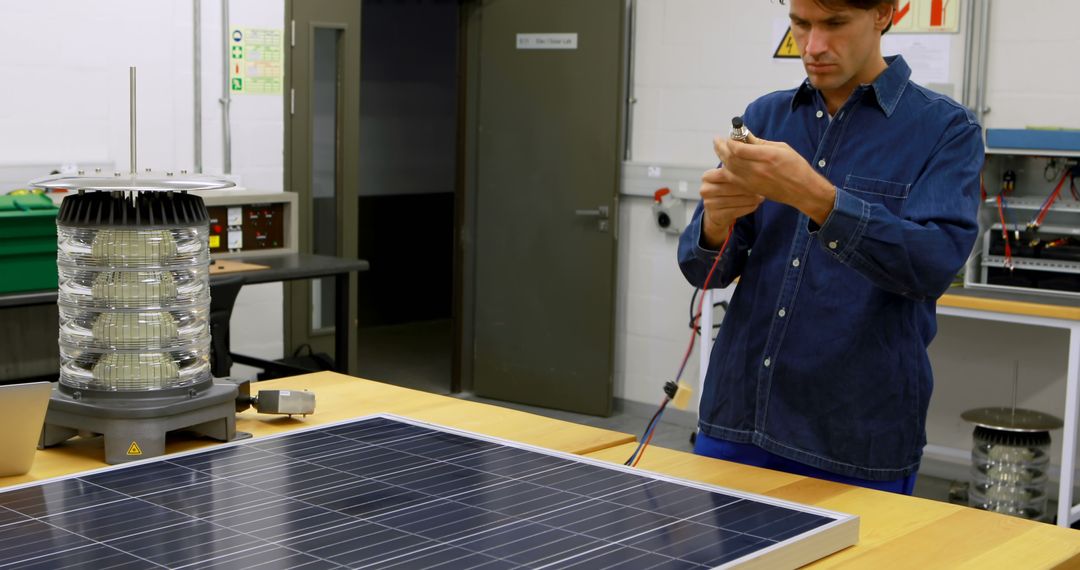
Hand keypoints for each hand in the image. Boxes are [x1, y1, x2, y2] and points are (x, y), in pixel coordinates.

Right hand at [698, 167, 763, 248]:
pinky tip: (755, 205)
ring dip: (750, 199)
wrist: (717, 214)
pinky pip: (735, 211)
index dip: (743, 175)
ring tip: (761, 197)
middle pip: (731, 187)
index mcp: (707, 177)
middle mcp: (705, 190)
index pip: (727, 174)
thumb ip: (735, 171)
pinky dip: (747, 208)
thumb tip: (754, 167)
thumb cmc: (726, 192)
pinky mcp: (715, 215)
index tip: (757, 175)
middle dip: (748, 188)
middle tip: (762, 188)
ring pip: (734, 200)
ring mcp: (708, 204)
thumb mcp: (727, 179)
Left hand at [712, 133, 835, 224]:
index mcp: (766, 156)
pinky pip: (733, 178)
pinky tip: (726, 163)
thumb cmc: (796, 166)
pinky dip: (727, 169)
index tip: (728, 136)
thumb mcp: (781, 148)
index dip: (729, 141)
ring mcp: (752, 181)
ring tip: (720, 149)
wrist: (802, 190)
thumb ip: (760, 143)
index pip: (738, 148)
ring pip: (729, 169)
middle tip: (717, 140)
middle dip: (721, 148)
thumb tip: (744, 135)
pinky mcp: (751, 189)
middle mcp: (757, 170)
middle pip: (730, 158)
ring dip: (722, 158)